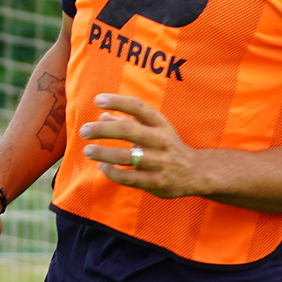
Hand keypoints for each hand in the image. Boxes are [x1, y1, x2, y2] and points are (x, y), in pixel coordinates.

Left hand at [80, 94, 207, 199]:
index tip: (98, 100)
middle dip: (103, 130)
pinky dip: (112, 172)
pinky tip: (103, 167)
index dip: (117, 101)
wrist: (196, 172)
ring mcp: (159, 162)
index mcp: (161, 124)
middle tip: (84, 130)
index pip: (138, 107)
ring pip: (126, 156)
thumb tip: (102, 115)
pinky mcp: (156, 181)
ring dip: (104, 153)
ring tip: (88, 150)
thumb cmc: (168, 146)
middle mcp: (161, 140)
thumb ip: (129, 122)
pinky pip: (129, 177)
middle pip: (129, 130)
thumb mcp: (154, 130)